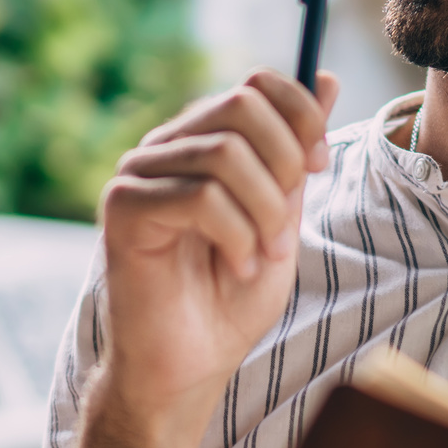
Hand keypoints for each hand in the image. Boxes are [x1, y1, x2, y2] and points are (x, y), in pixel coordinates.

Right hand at [95, 68, 338, 431]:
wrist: (188, 369)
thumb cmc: (230, 301)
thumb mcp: (282, 217)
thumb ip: (296, 153)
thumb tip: (324, 78)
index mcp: (202, 141)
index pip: (256, 85)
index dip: (300, 118)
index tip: (317, 168)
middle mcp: (166, 147)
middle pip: (242, 105)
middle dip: (285, 165)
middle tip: (286, 228)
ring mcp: (138, 174)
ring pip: (224, 153)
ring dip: (264, 212)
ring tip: (263, 257)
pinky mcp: (123, 209)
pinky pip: (200, 196)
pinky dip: (236, 236)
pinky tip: (236, 267)